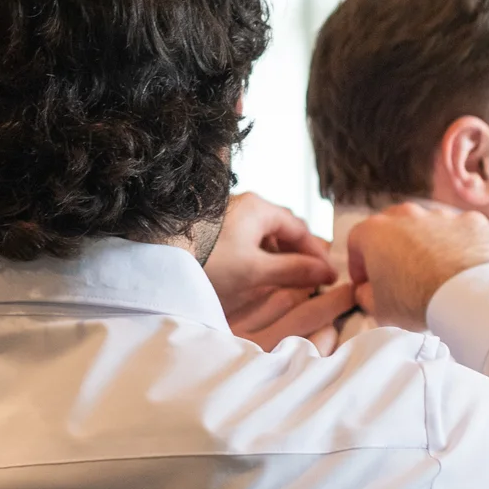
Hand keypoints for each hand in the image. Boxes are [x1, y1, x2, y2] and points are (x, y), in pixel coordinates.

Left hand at [205, 193, 342, 350]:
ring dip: (279, 258)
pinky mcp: (212, 232)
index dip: (316, 253)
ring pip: (264, 237)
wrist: (159, 261)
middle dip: (299, 255)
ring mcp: (226, 218)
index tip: (328, 276)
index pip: (299, 228)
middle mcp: (243, 206)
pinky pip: (247, 242)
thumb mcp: (255, 270)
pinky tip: (260, 277)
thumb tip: (326, 272)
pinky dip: (260, 258)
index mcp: (258, 207)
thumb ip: (293, 271)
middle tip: (312, 280)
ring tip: (288, 282)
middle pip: (282, 230)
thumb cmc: (208, 262)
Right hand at [345, 202, 488, 328]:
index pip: (357, 241)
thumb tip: (366, 291)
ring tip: (434, 272)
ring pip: (427, 226)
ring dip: (426, 243)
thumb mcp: (379, 309)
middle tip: (399, 274)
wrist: (466, 297)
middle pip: (392, 227)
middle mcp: (406, 215)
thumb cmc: (416, 302)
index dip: (359, 263)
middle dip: (392, 248)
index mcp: (375, 232)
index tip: (366, 280)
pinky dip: (458, 244)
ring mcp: (440, 214)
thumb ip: (365, 295)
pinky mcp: (470, 221)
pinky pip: (459, 230)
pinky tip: (459, 266)